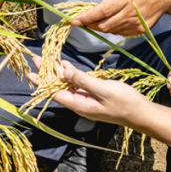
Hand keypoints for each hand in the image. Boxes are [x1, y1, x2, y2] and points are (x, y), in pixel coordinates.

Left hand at [27, 56, 147, 125]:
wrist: (140, 112)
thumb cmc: (124, 102)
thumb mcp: (103, 89)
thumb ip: (83, 80)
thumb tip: (64, 71)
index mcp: (79, 104)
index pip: (54, 92)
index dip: (42, 82)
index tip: (30, 72)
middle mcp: (79, 102)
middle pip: (58, 87)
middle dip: (47, 73)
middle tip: (36, 59)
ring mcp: (86, 98)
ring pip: (67, 83)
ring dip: (57, 71)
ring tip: (47, 58)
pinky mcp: (93, 94)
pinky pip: (77, 83)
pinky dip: (70, 73)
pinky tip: (65, 64)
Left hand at [73, 0, 170, 35]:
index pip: (103, 10)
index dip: (87, 17)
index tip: (74, 20)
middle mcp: (132, 11)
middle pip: (105, 24)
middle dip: (90, 24)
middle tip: (80, 20)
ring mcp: (137, 22)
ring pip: (111, 30)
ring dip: (99, 27)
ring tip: (92, 20)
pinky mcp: (141, 29)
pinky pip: (120, 32)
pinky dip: (111, 29)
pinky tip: (109, 21)